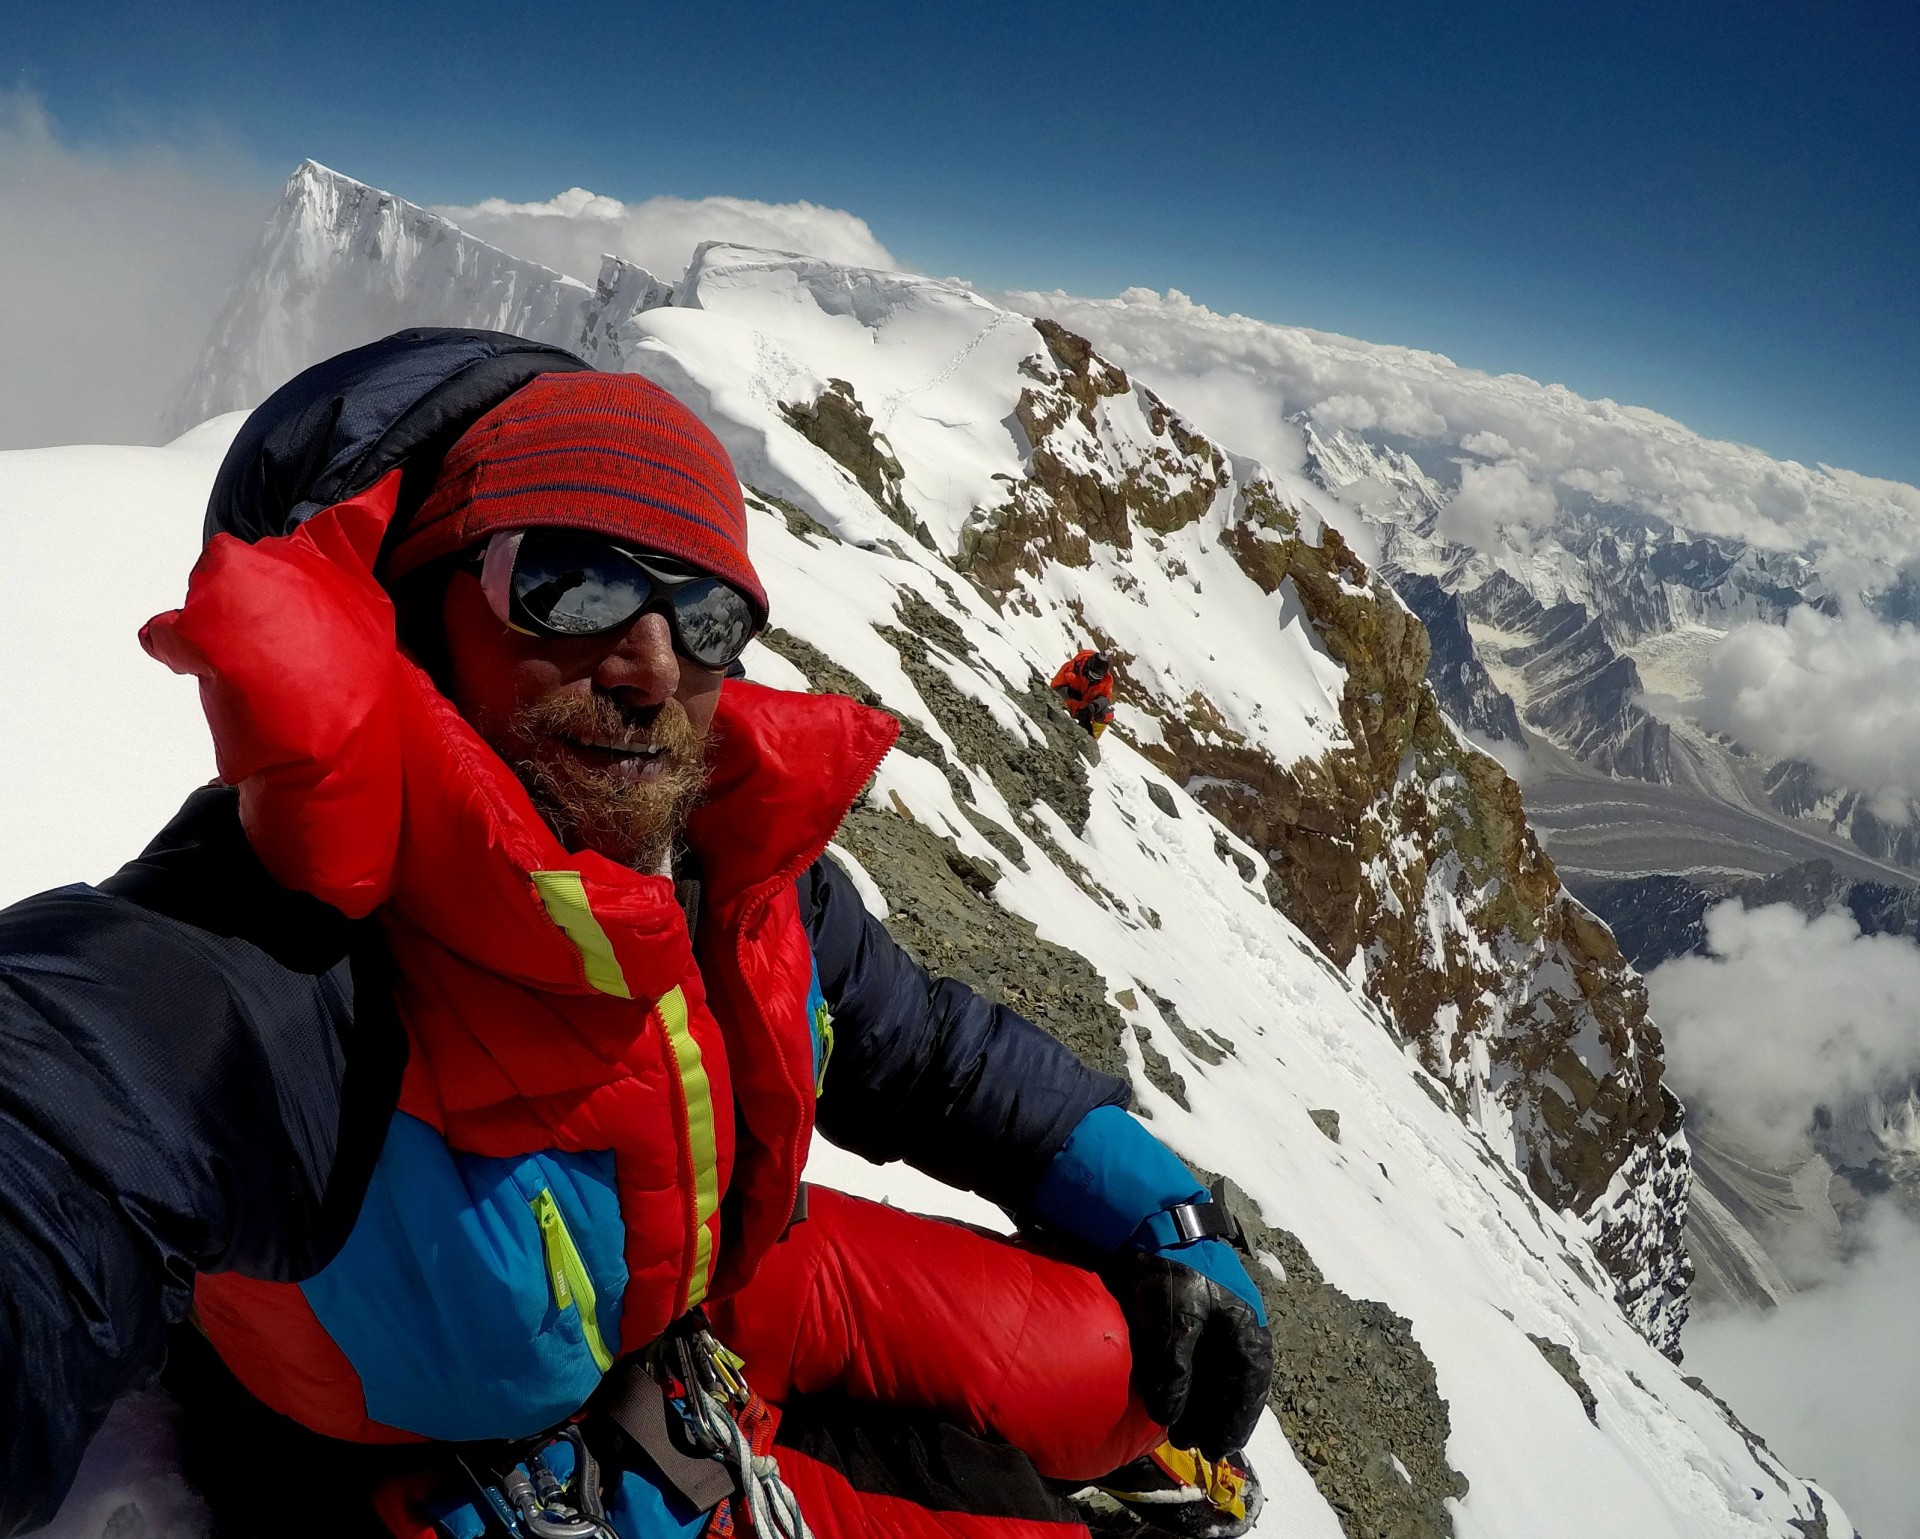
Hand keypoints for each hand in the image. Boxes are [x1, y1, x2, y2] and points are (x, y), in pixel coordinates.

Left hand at [1103, 1244, 1273, 1458]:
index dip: (1235, 1420)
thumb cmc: (1171, 1267)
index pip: (1249, 1386)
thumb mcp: (1174, 1318)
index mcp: (1247, 1328)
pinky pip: (1199, 1358)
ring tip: (1178, 1427)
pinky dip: (1190, 1381)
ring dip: (1201, 1401)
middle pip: (1233, 1383)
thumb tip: (1171, 1416)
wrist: (1149, 1219)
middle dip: (1214, 1415)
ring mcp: (1216, 1320)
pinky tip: (1173, 1396)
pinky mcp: (1192, 1314)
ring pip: (1215, 1372)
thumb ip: (1175, 1368)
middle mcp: (1238, 1328)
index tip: (1218, 1448)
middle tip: (1191, 1443)